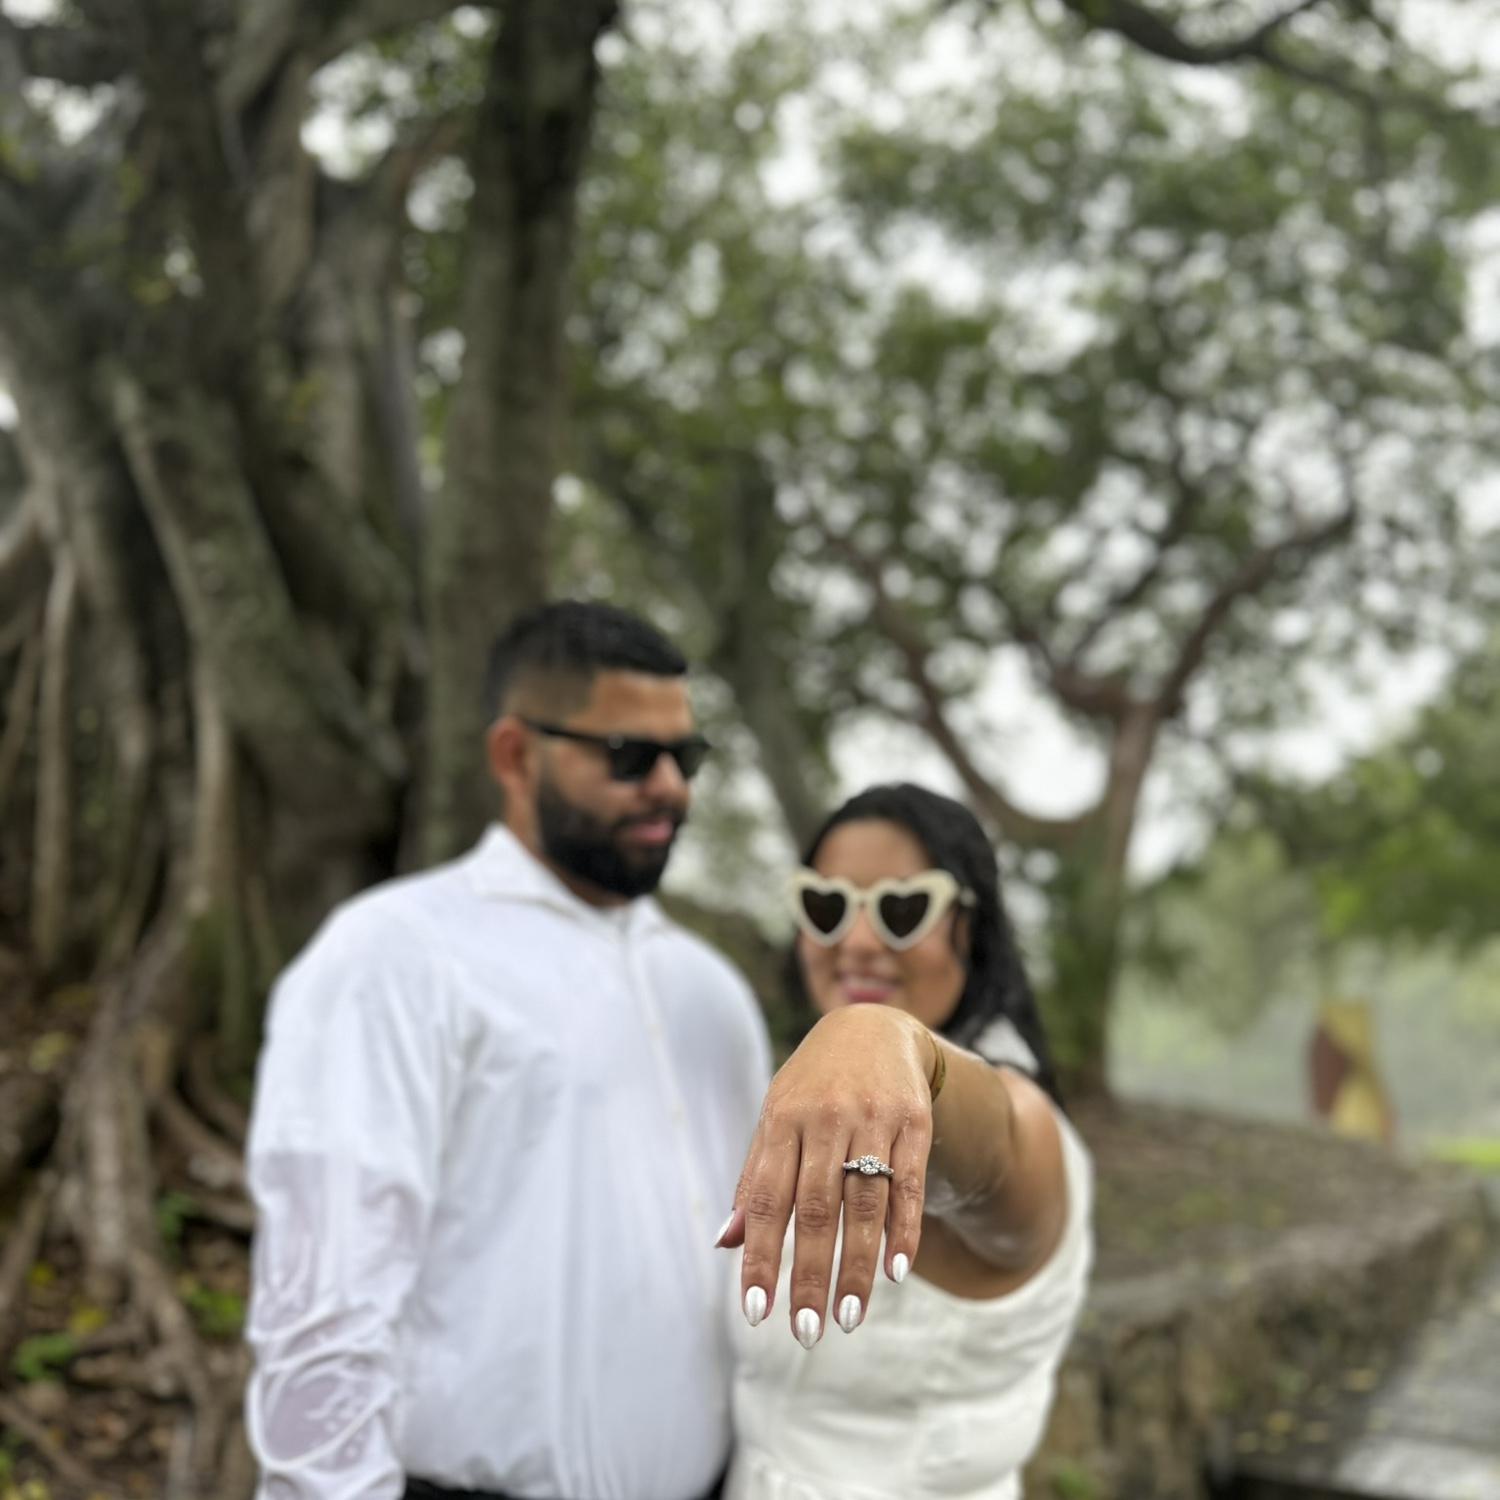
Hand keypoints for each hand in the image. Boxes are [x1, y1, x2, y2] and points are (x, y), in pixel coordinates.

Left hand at [716, 1005, 934, 1345]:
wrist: (872, 1027)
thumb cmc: (812, 1088)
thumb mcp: (775, 1120)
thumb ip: (755, 1180)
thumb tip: (725, 1245)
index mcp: (782, 1120)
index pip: (766, 1199)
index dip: (760, 1256)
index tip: (757, 1312)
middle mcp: (826, 1118)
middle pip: (815, 1208)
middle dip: (809, 1274)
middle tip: (806, 1331)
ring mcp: (872, 1117)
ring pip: (863, 1203)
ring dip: (857, 1265)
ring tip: (850, 1317)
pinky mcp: (914, 1120)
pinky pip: (909, 1183)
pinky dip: (903, 1230)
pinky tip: (897, 1272)